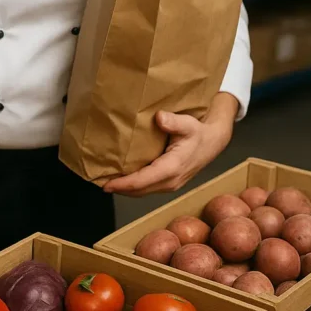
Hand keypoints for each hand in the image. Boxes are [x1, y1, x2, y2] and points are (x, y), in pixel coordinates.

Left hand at [103, 95, 237, 197]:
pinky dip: (133, 187)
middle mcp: (171, 181)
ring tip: (106, 183)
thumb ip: (174, 121)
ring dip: (125, 189)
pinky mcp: (169, 183)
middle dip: (119, 189)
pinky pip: (147, 188)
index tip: (106, 184)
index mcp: (172, 168)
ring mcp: (170, 184)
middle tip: (98, 183)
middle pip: (139, 190)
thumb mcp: (188, 124)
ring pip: (143, 191)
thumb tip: (159, 118)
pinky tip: (122, 180)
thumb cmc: (198, 132)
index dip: (123, 184)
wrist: (212, 142)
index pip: (143, 181)